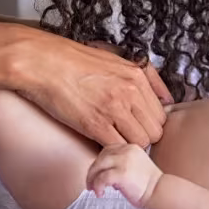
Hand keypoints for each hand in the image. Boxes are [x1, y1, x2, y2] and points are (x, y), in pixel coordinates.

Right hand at [11, 29, 173, 147]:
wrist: (42, 62)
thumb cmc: (74, 61)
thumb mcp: (116, 59)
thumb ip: (145, 76)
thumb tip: (167, 98)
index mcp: (137, 76)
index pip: (162, 114)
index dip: (149, 123)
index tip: (137, 125)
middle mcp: (130, 92)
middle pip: (155, 131)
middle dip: (142, 137)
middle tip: (125, 134)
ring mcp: (113, 108)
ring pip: (140, 143)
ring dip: (128, 145)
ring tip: (112, 138)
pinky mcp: (94, 124)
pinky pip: (117, 147)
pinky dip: (111, 149)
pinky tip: (100, 142)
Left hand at [87, 144, 163, 207]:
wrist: (159, 192)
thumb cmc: (148, 183)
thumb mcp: (135, 165)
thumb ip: (121, 163)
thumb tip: (104, 172)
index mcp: (131, 147)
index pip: (108, 150)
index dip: (100, 162)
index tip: (98, 173)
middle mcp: (127, 150)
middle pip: (101, 157)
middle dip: (93, 171)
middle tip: (90, 184)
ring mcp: (124, 161)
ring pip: (98, 166)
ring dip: (92, 179)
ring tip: (93, 189)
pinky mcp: (121, 174)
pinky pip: (101, 178)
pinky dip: (97, 186)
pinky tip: (100, 193)